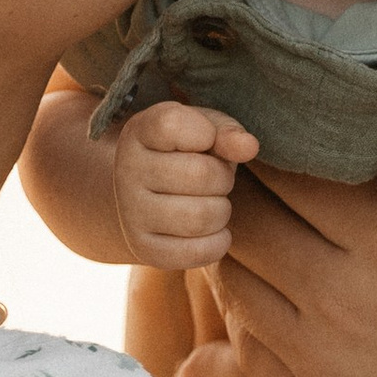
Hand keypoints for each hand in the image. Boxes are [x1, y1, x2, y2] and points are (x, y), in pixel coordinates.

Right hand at [111, 102, 258, 271]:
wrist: (147, 195)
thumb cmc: (185, 154)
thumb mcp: (204, 131)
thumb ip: (227, 132)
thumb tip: (249, 147)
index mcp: (139, 131)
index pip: (173, 125)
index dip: (206, 132)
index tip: (205, 139)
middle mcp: (127, 170)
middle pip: (201, 175)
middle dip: (223, 178)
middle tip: (216, 178)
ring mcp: (131, 212)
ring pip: (202, 217)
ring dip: (221, 210)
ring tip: (211, 203)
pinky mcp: (143, 248)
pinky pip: (198, 251)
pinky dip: (218, 242)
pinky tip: (210, 230)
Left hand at [216, 90, 376, 376]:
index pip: (289, 163)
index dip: (275, 128)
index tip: (284, 104)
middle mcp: (335, 298)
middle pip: (242, 215)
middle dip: (244, 179)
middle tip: (258, 152)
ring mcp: (315, 363)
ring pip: (231, 279)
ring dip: (239, 242)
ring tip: (262, 213)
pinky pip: (243, 347)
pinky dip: (245, 310)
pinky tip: (274, 292)